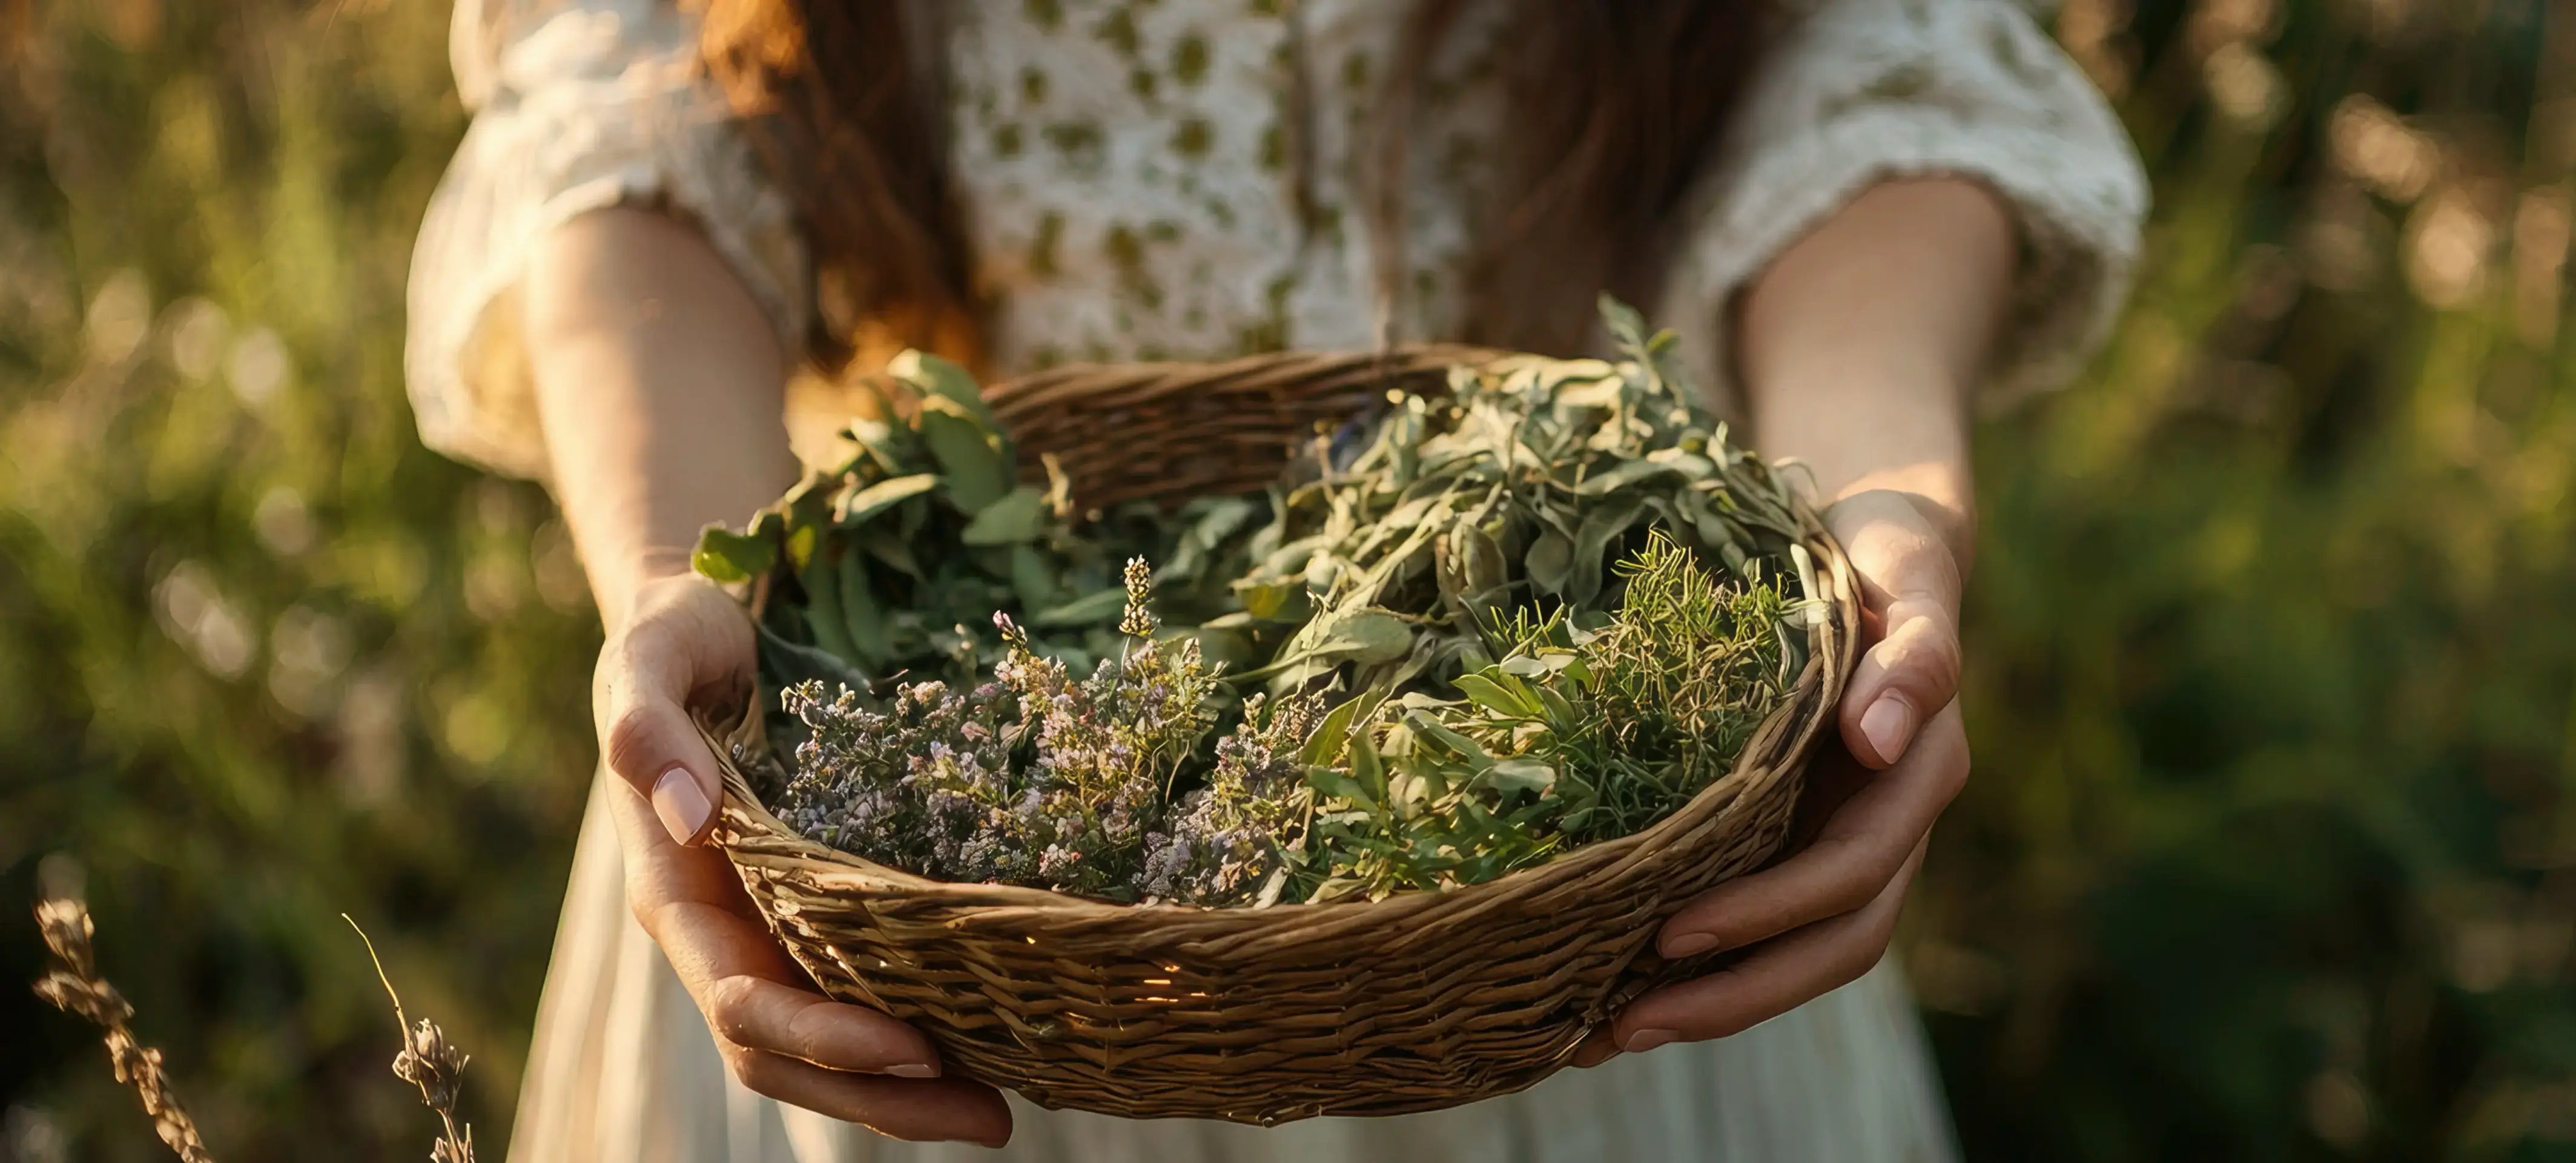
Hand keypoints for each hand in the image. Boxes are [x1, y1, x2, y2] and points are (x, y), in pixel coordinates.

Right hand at [595, 574, 1012, 1143]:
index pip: (744, 1003)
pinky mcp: (818, 915)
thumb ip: (646, 726)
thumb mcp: (651, 655)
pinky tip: (996, 1038)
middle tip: (991, 1119)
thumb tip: (686, 808)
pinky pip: (864, 993)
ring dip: (907, 1091)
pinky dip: (920, 1030)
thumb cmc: (678, 640)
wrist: (707, 629)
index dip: (823, 1038)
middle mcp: (725, 935)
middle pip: (790, 1056)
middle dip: (881, 1097)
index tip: (912, 1049)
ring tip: (1006, 1110)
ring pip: (830, 1046)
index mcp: (675, 897)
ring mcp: (770, 932)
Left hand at [1576, 489, 1970, 1060]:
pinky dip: (1701, 971)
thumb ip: (1911, 659)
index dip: (1769, 912)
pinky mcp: (1800, 843)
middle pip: (1831, 942)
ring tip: (1606, 1038)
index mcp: (1920, 773)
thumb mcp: (1905, 578)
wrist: (1874, 549)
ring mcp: (1846, 841)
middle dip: (1734, 992)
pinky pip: (1762, 927)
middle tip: (1625, 1023)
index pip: (1852, 873)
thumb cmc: (1882, 555)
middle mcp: (1891, 825)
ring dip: (1712, 1004)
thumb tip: (1877, 744)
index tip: (1675, 931)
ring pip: (1799, 955)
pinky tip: (1614, 998)